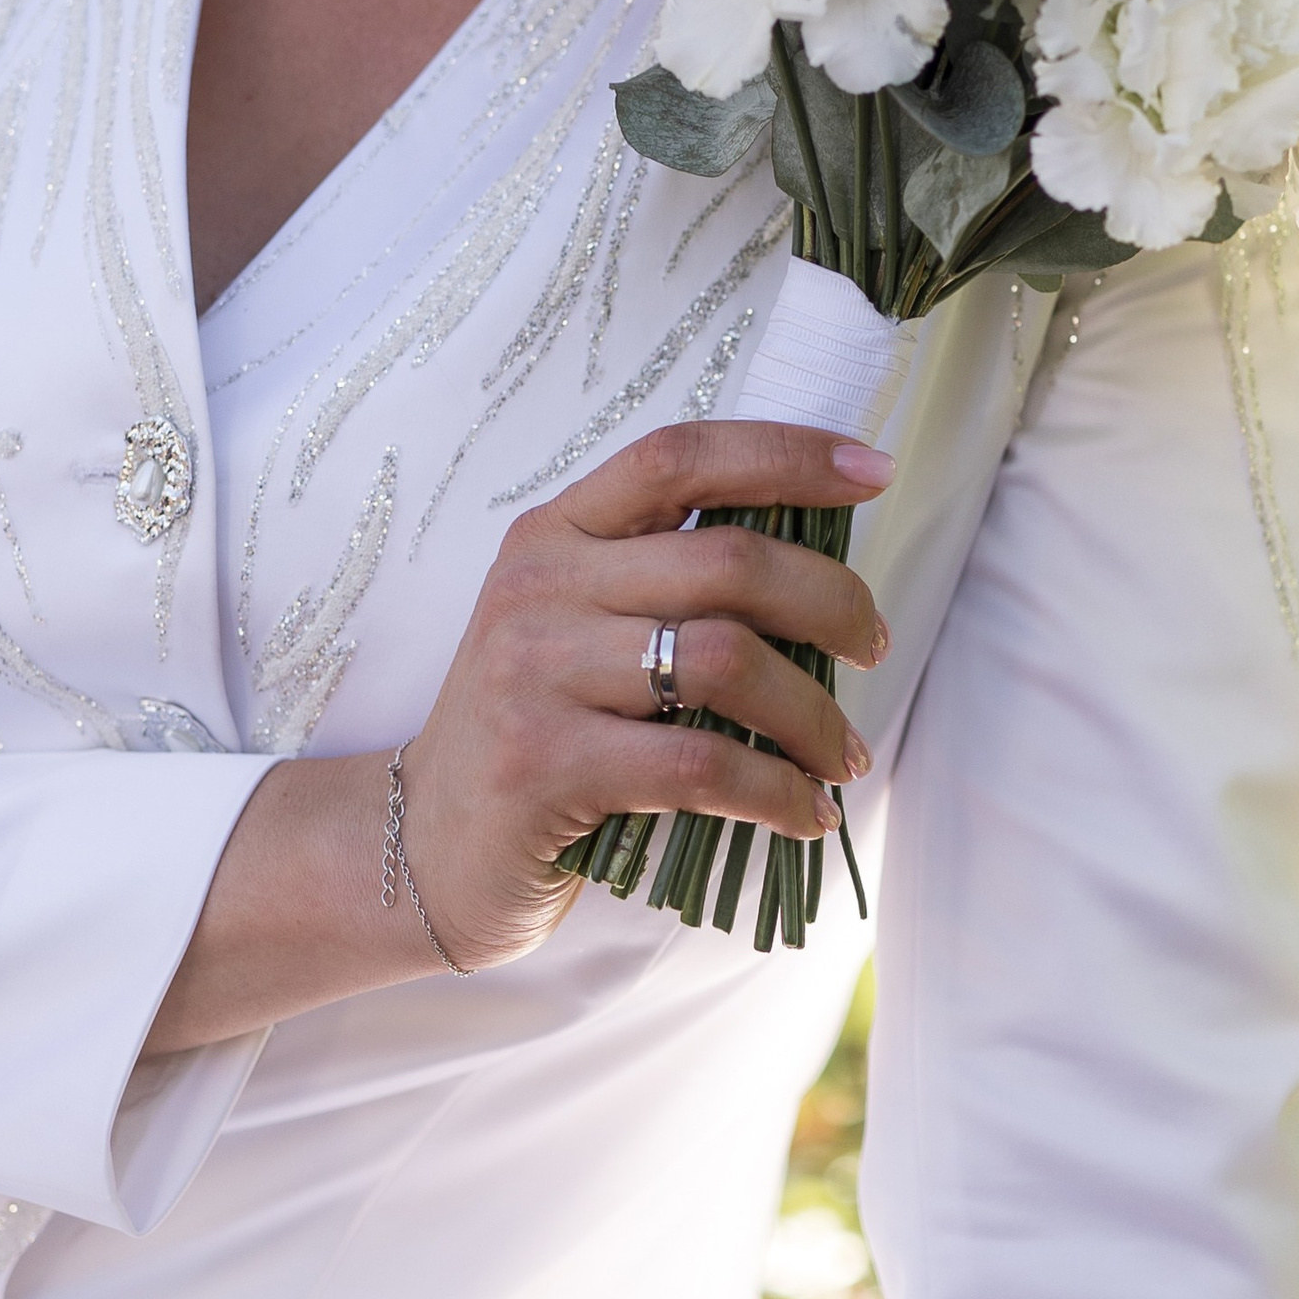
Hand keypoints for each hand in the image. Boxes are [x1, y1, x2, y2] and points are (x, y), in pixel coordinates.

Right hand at [395, 417, 892, 973]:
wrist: (425, 843)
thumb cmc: (536, 727)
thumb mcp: (576, 627)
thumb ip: (663, 582)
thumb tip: (819, 570)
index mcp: (555, 532)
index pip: (679, 457)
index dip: (785, 454)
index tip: (872, 469)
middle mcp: (539, 585)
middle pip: (726, 559)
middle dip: (831, 600)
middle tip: (873, 646)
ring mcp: (535, 672)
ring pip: (725, 660)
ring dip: (814, 712)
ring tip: (845, 753)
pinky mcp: (545, 764)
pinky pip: (699, 762)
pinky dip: (777, 790)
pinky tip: (806, 812)